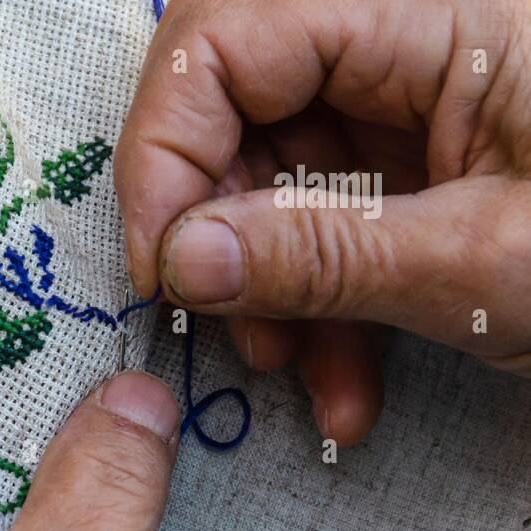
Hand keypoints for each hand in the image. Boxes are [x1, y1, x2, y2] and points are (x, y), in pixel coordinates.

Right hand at [115, 0, 530, 445]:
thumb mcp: (491, 263)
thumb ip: (324, 254)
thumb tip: (181, 260)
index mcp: (439, 6)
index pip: (225, 39)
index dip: (166, 149)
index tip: (161, 263)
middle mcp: (413, 28)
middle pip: (237, 100)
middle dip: (221, 226)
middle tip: (225, 320)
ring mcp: (417, 88)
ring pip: (276, 166)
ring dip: (273, 284)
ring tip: (306, 372)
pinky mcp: (423, 145)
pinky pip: (328, 206)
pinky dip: (322, 295)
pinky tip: (346, 372)